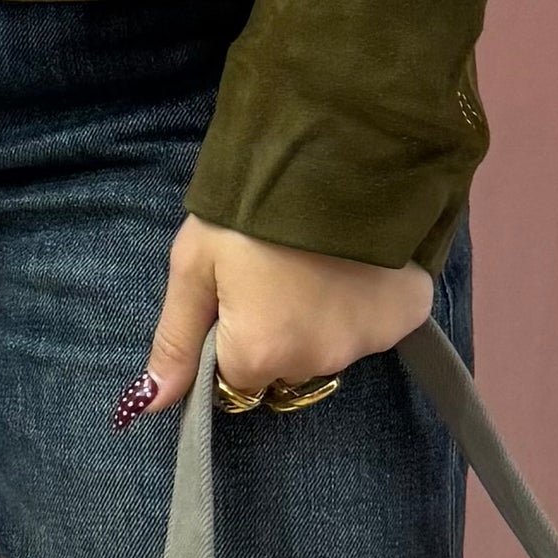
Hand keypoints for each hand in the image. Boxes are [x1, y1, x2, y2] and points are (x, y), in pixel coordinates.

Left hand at [117, 215, 435, 425]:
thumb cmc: (249, 207)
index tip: (237, 295)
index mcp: (260, 356)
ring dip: (321, 317)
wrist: (331, 151)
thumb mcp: (195, 263)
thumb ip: (176, 340)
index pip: (237, 378)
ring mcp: (370, 342)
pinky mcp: (408, 314)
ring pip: (332, 345)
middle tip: (275, 271)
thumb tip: (149, 406)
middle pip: (288, 366)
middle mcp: (317, 363)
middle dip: (278, 331)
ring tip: (315, 258)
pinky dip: (365, 300)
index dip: (232, 338)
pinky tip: (356, 260)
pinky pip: (378, 322)